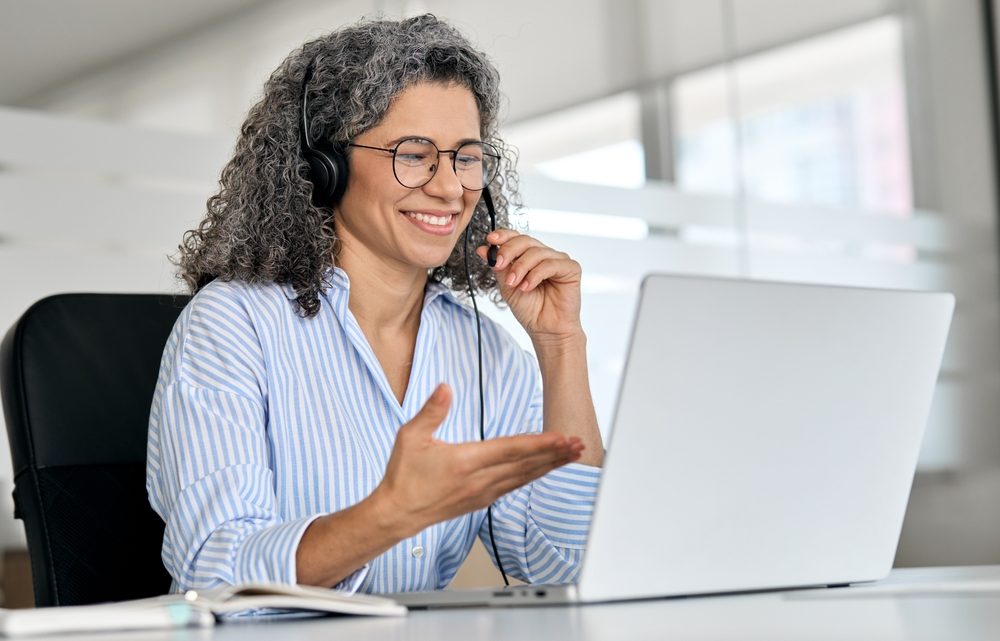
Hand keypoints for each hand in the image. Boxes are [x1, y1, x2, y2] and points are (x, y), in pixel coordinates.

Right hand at [372, 383, 583, 536]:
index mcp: (465, 462)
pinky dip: (535, 475)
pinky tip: (547, 469)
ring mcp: (483, 493)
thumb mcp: (411, 436)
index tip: (561, 437)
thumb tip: (445, 387)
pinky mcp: (483, 500)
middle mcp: (480, 480)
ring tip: (572, 454)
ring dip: (551, 465)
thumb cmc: (403, 475)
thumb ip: (432, 410)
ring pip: (525, 477)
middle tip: (579, 444)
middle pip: (526, 465)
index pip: (510, 450)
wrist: (397, 513)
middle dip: (555, 454)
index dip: (539, 443)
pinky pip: (515, 485)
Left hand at [476, 230, 583, 344]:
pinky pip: (551, 264)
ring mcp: (558, 260)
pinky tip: (527, 287)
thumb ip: (498, 267)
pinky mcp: (571, 268)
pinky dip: (536, 275)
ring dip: (521, 268)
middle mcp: (544, 255)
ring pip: (537, 252)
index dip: (504, 235)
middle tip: (499, 265)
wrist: (546, 330)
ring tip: (514, 284)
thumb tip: (483, 249)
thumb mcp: (507, 286)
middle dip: (509, 251)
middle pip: (526, 241)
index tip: (490, 239)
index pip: (517, 238)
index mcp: (529, 256)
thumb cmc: (530, 310)